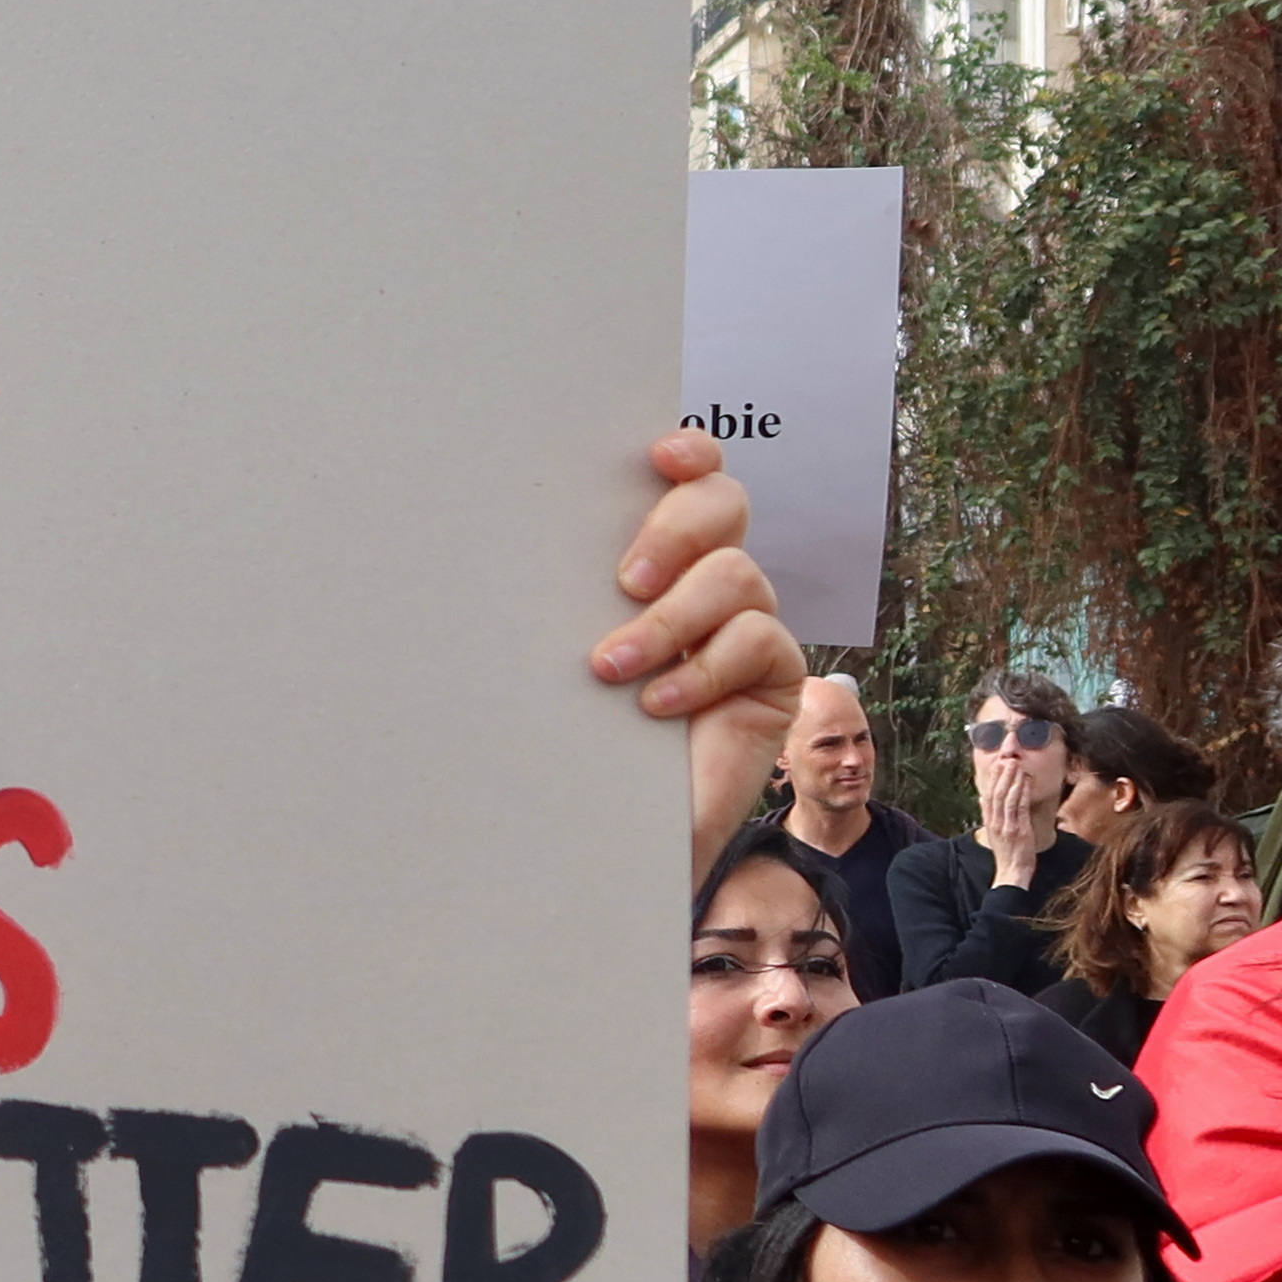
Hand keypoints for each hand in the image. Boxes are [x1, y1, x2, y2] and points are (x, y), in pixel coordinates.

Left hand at [593, 431, 802, 885]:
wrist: (602, 828)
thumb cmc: (567, 731)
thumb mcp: (556, 652)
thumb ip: (563, 596)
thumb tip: (506, 531)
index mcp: (655, 558)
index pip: (692, 477)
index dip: (690, 453)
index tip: (660, 456)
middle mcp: (706, 580)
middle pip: (724, 504)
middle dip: (677, 529)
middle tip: (625, 581)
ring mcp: (745, 627)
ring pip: (737, 574)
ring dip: (670, 619)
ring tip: (611, 668)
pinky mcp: (775, 680)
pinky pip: (760, 641)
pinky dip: (703, 670)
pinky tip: (654, 706)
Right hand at [972, 739, 1041, 889]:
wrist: (1011, 873)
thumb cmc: (1007, 855)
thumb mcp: (994, 834)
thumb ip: (988, 816)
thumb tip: (982, 798)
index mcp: (990, 822)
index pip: (989, 796)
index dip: (993, 780)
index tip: (998, 765)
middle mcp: (996, 822)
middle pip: (997, 794)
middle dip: (1003, 776)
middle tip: (1008, 760)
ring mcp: (1007, 826)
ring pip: (1007, 798)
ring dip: (1012, 781)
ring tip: (1016, 766)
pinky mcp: (1019, 830)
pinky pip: (1020, 808)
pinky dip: (1022, 793)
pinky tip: (1025, 783)